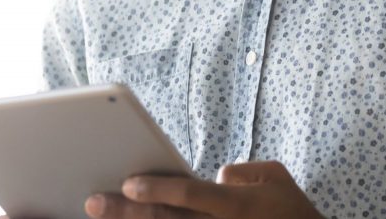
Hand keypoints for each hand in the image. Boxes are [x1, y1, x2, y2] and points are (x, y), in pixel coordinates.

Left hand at [83, 161, 323, 218]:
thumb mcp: (276, 178)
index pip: (190, 194)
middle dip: (126, 212)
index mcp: (236, 206)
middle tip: (93, 203)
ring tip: (101, 217)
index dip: (158, 189)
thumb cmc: (292, 212)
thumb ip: (242, 170)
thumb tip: (216, 177)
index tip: (128, 182)